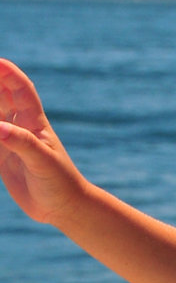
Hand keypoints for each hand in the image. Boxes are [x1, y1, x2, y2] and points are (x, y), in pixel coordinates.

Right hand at [0, 59, 86, 224]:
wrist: (63, 207)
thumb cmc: (60, 181)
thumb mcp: (43, 161)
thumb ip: (22, 143)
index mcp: (35, 123)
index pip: (20, 91)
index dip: (9, 75)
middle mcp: (21, 128)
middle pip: (2, 98)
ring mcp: (10, 142)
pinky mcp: (2, 159)